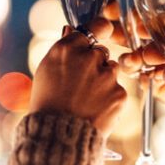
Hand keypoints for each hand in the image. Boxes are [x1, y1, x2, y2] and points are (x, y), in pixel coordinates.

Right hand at [30, 18, 127, 135]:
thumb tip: (71, 31)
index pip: (93, 28)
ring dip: (104, 80)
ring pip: (111, 70)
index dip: (97, 31)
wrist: (58, 136)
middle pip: (101, 52)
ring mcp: (106, 76)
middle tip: (81, 83)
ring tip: (87, 98)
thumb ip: (62, 50)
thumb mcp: (46, 72)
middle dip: (95, 63)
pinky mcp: (119, 93)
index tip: (102, 31)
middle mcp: (88, 58)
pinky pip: (117, 89)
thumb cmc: (47, 104)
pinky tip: (95, 109)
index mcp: (66, 49)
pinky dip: (109, 98)